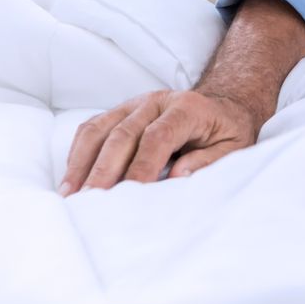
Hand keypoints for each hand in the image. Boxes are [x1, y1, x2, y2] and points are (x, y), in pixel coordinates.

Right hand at [60, 87, 264, 192]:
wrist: (222, 105)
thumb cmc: (227, 131)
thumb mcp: (233, 147)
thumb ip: (208, 161)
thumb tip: (177, 176)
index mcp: (187, 108)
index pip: (157, 137)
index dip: (141, 166)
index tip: (130, 195)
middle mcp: (157, 101)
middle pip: (123, 134)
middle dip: (104, 170)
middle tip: (90, 202)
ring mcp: (135, 104)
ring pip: (100, 129)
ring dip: (82, 162)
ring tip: (70, 194)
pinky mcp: (120, 111)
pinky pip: (92, 128)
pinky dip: (78, 153)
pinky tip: (71, 179)